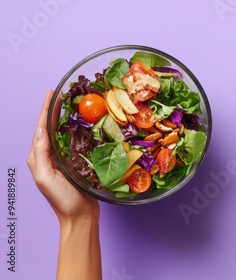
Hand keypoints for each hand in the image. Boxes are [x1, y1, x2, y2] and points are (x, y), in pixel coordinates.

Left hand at [27, 90, 98, 222]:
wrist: (80, 217)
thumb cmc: (62, 200)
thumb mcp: (45, 178)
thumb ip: (40, 155)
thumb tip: (41, 131)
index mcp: (39, 157)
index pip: (41, 128)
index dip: (46, 109)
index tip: (52, 92)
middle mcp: (49, 155)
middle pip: (50, 127)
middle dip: (54, 109)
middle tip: (63, 93)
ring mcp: (63, 159)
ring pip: (62, 132)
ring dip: (65, 117)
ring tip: (72, 103)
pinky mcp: (76, 162)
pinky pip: (75, 142)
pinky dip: (77, 130)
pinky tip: (84, 124)